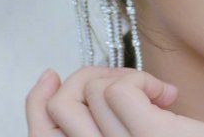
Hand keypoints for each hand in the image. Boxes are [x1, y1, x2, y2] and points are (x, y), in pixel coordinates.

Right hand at [26, 66, 203, 136]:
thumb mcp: (139, 131)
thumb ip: (108, 118)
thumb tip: (80, 80)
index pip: (38, 128)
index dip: (36, 96)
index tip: (53, 73)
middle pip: (61, 101)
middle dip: (92, 76)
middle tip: (133, 83)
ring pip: (93, 89)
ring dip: (126, 76)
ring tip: (158, 93)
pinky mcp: (150, 136)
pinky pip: (119, 89)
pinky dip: (141, 79)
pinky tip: (167, 94)